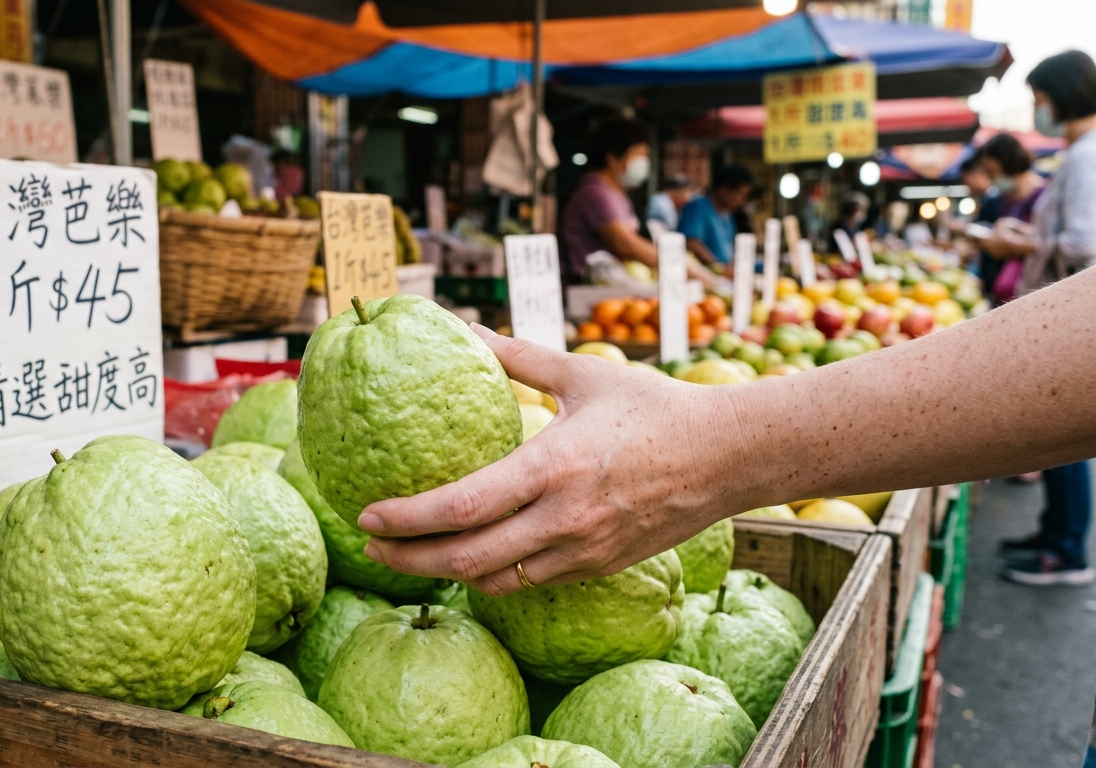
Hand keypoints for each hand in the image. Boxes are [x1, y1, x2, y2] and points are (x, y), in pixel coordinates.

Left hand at [358, 327, 745, 596]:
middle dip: (407, 558)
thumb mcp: (582, 374)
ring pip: (495, 581)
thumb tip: (463, 328)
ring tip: (407, 555)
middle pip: (465, 559)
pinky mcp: (599, 567)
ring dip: (444, 574)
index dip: (406, 517)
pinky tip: (469, 559)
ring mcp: (583, 551)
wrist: (728, 457)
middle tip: (369, 543)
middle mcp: (564, 519)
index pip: (461, 507)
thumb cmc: (655, 408)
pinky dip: (490, 577)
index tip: (366, 511)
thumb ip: (517, 355)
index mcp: (553, 467)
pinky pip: (529, 583)